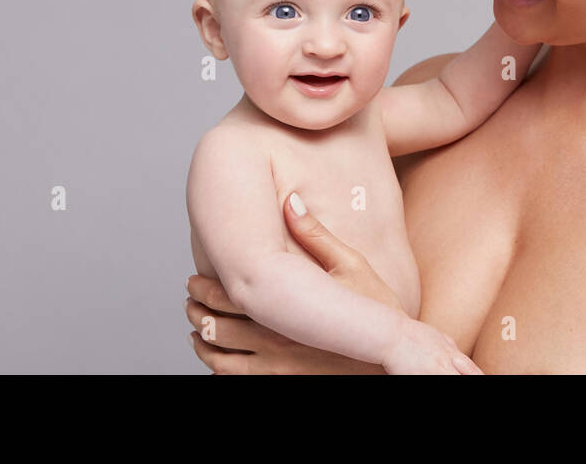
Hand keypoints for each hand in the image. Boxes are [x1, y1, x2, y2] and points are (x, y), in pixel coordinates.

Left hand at [183, 193, 482, 372]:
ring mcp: (277, 372)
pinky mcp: (283, 386)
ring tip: (196, 331)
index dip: (204, 287)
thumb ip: (316, 235)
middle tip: (189, 302)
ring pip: (220, 361)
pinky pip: (237, 382)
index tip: (194, 279)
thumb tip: (290, 200)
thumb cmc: (377, 311)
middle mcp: (275, 344)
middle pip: (216, 329)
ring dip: (203, 344)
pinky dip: (220, 370)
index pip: (226, 297)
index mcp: (285, 309)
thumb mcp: (352, 266)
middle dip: (196, 313)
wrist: (396, 359)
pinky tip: (218, 360)